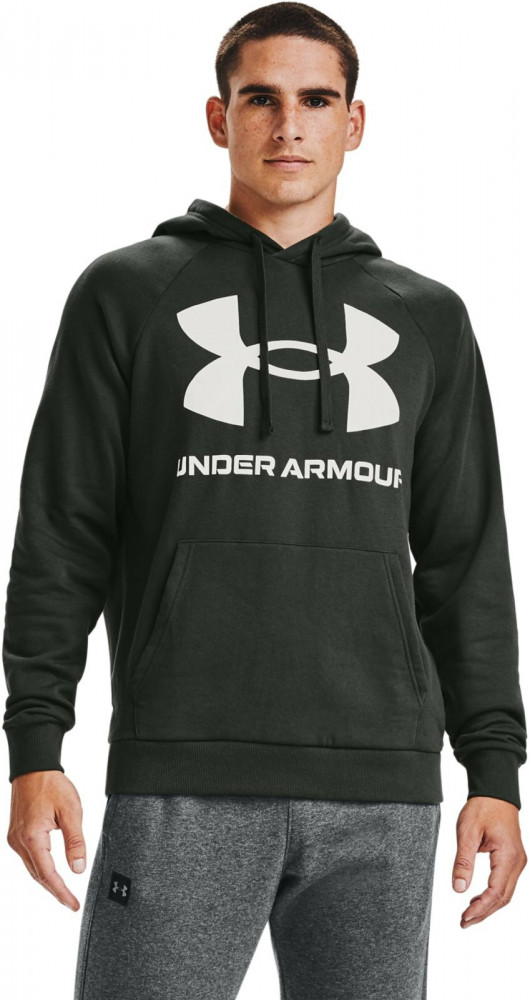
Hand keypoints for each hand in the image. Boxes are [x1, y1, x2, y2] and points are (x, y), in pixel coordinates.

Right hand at [7, 770, 85, 910]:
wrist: (33, 767)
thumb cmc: (52, 785)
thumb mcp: (71, 811)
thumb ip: (75, 841)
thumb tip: (78, 869)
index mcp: (32, 838)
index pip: (47, 875)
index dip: (61, 892)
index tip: (73, 905)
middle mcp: (18, 842)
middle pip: (37, 875)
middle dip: (55, 891)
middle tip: (72, 903)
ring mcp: (15, 838)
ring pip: (32, 868)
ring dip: (47, 880)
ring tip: (64, 892)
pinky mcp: (16, 834)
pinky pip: (29, 858)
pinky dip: (41, 867)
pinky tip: (52, 872)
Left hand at [452, 795, 526, 926]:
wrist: (495, 792)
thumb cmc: (482, 808)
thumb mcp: (467, 832)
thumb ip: (463, 861)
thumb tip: (458, 889)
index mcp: (508, 856)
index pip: (496, 891)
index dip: (480, 907)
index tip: (464, 916)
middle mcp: (517, 862)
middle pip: (503, 897)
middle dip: (484, 912)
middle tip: (463, 922)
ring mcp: (517, 861)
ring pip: (505, 893)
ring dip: (488, 906)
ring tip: (468, 916)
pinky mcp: (513, 859)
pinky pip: (505, 884)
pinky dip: (492, 896)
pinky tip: (478, 900)